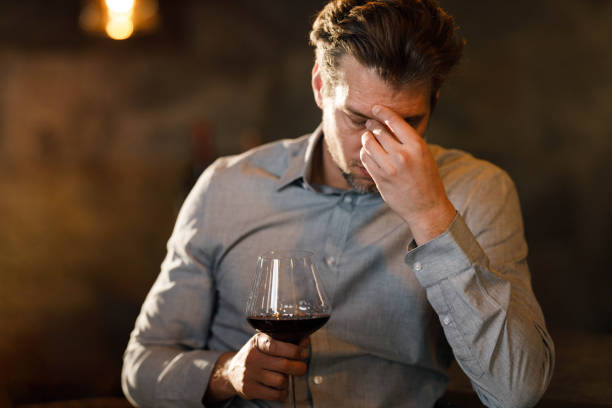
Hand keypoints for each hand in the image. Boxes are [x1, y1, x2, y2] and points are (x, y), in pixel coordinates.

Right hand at [204, 333, 308, 402]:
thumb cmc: (255, 355)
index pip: (276, 345)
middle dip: (298, 367)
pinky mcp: (250, 390)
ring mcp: (249, 374)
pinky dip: (283, 393)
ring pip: (281, 381)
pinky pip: (275, 395)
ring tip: (285, 377)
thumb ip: (285, 342)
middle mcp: (252, 357)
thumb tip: (305, 343)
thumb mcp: (265, 342)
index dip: (294, 350)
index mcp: (257, 342)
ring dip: (288, 381)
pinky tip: (280, 388)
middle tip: (301, 367)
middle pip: (283, 365)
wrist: (231, 371)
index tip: (303, 353)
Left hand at [360, 104, 455, 244]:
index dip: (383, 112)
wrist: (426, 208)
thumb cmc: (427, 179)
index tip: (376, 108)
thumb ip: (408, 141)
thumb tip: (388, 124)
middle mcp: (403, 156)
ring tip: (368, 137)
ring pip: (368, 144)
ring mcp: (389, 168)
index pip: (395, 122)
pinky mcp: (380, 179)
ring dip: (366, 138)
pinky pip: (366, 159)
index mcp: (417, 146)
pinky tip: (368, 152)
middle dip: (372, 125)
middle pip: (379, 131)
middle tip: (369, 122)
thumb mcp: (424, 155)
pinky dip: (365, 153)